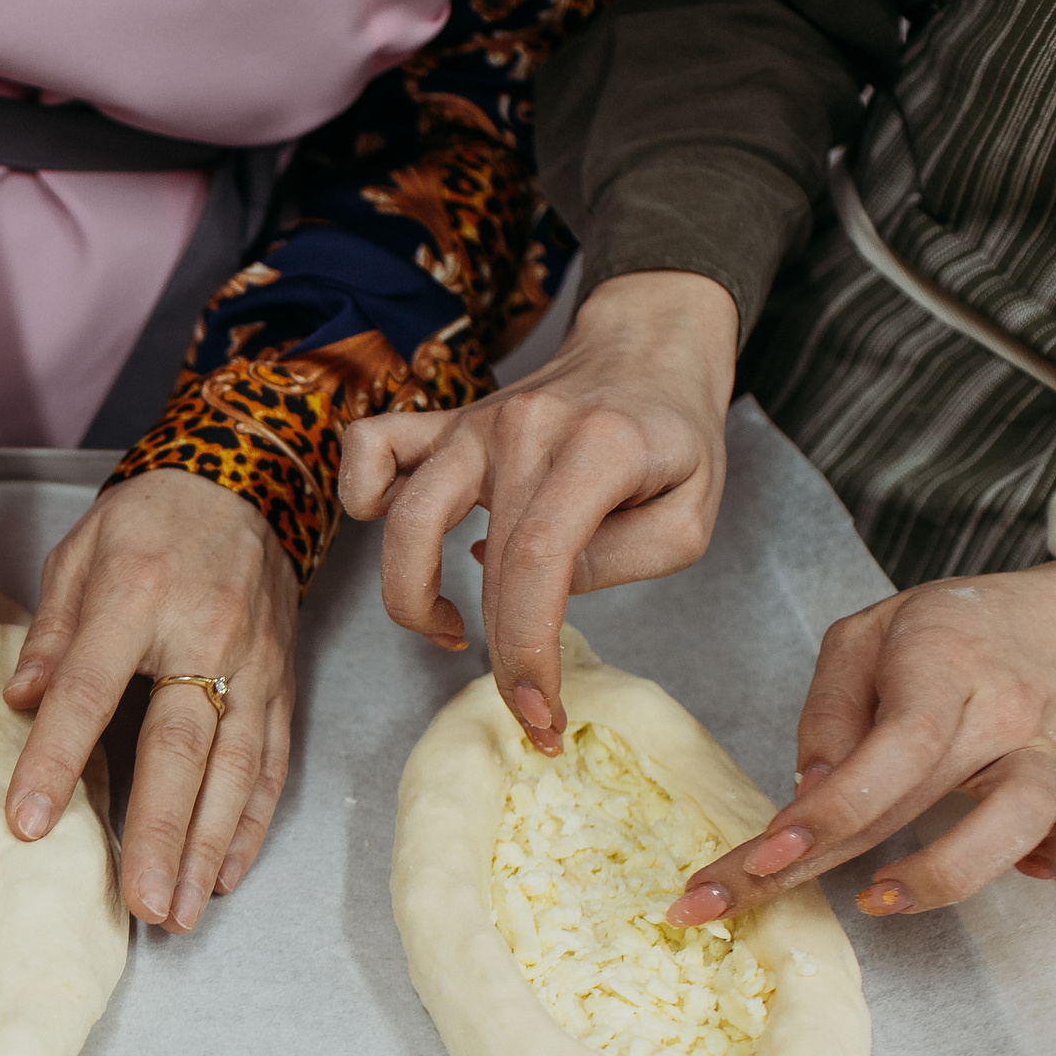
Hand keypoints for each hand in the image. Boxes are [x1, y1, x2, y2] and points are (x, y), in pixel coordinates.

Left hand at [3, 470, 298, 931]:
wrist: (245, 483)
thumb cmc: (150, 522)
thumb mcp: (80, 552)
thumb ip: (51, 631)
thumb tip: (18, 701)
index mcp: (138, 597)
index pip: (90, 690)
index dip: (57, 758)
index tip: (30, 821)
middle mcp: (208, 637)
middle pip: (182, 747)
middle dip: (163, 832)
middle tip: (144, 904)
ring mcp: (257, 666)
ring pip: (237, 770)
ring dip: (209, 848)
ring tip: (182, 912)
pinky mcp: (285, 686)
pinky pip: (272, 764)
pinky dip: (251, 825)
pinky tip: (227, 873)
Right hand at [339, 270, 736, 752]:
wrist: (648, 345)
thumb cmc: (675, 436)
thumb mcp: (692, 513)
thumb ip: (624, 560)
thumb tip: (545, 591)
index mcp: (597, 449)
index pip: (538, 562)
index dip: (526, 649)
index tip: (538, 711)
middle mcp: (523, 431)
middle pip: (481, 562)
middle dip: (498, 654)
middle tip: (526, 705)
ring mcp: (474, 423)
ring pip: (401, 514)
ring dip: (410, 593)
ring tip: (449, 627)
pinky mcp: (445, 423)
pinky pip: (370, 448)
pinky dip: (363, 494)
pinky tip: (394, 529)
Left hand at [664, 550, 1055, 925]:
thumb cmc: (958, 631)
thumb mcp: (867, 636)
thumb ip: (831, 710)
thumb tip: (807, 793)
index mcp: (940, 666)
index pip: (886, 749)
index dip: (826, 811)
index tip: (765, 855)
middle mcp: (1002, 714)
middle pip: (917, 799)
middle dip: (821, 862)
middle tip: (740, 899)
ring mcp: (1052, 756)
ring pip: (1022, 826)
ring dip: (947, 876)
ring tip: (878, 899)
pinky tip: (1021, 875)